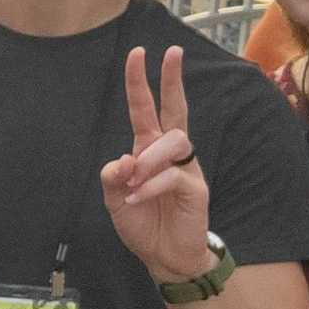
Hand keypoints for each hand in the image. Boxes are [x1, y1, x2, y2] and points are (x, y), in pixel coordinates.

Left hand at [101, 46, 214, 281]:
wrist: (163, 256)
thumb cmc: (142, 222)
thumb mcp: (114, 200)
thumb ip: (113, 177)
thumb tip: (124, 160)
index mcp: (148, 150)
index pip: (146, 109)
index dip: (140, 82)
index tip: (139, 53)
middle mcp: (169, 154)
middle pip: (175, 109)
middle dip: (172, 79)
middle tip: (172, 52)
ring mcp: (186, 168)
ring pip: (173, 141)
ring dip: (148, 158)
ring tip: (133, 181)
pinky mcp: (196, 188)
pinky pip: (172, 176)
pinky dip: (149, 187)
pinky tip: (136, 198)